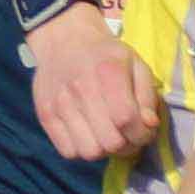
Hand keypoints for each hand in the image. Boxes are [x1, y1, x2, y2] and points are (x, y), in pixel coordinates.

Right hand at [24, 6, 163, 164]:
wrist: (64, 40)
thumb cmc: (106, 55)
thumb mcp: (136, 64)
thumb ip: (147, 96)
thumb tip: (149, 125)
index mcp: (108, 72)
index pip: (127, 119)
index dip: (142, 133)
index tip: (144, 130)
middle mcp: (81, 89)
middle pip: (110, 142)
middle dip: (126, 145)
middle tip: (127, 135)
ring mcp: (59, 104)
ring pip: (90, 153)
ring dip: (103, 149)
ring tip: (106, 135)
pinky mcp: (45, 115)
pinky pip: (68, 152)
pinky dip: (81, 149)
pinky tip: (87, 134)